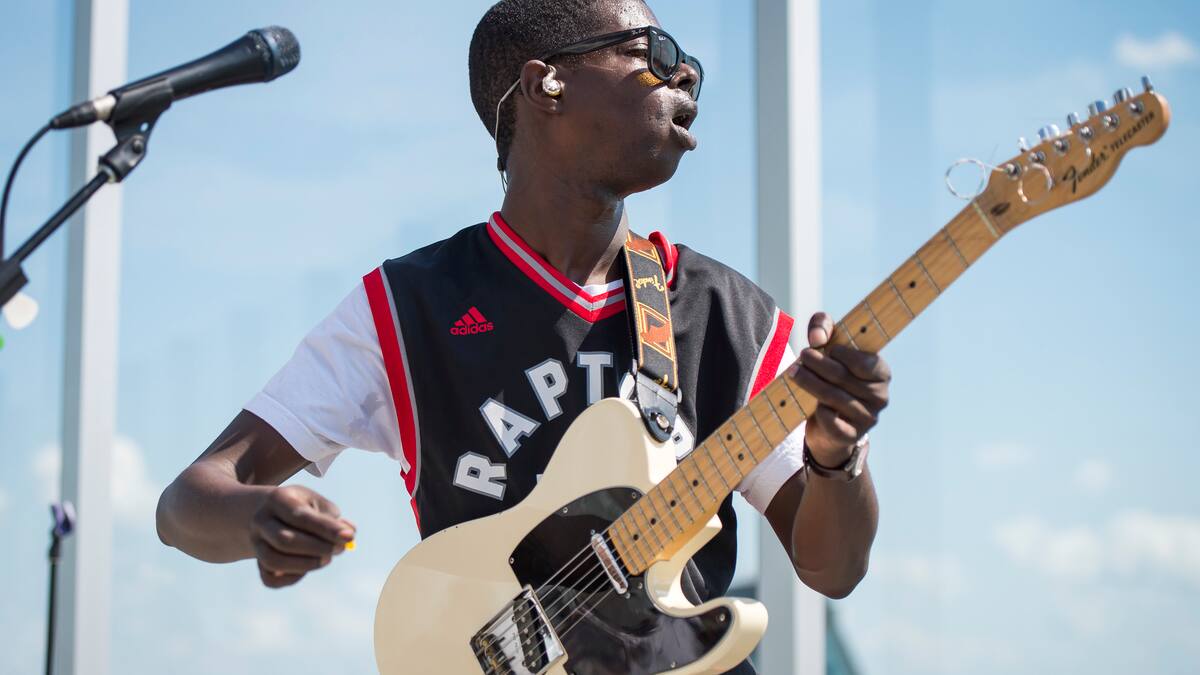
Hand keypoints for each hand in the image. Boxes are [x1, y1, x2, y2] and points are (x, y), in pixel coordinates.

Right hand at [248, 485, 355, 587]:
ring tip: (327, 558)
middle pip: (284, 541)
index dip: (326, 529)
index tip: (350, 537)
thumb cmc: (302, 507)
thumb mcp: (317, 503)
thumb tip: (349, 534)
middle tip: (339, 549)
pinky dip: (293, 577)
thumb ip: (333, 517)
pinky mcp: (258, 564)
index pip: (300, 517)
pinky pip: (271, 579)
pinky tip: (309, 566)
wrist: (270, 513)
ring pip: (274, 562)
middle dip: (317, 548)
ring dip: (306, 564)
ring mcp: (255, 543)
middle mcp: (260, 521)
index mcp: (277, 499)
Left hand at [789, 312, 890, 466]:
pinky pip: (833, 423)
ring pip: (834, 398)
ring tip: (793, 372)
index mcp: (881, 373)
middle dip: (819, 364)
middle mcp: (880, 396)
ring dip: (810, 383)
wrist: (828, 423)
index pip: (865, 363)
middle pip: (843, 377)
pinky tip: (812, 404)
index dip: (843, 354)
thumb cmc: (831, 375)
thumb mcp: (830, 345)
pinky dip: (821, 412)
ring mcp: (867, 418)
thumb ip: (824, 327)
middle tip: (802, 355)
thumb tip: (817, 337)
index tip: (822, 346)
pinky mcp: (851, 436)